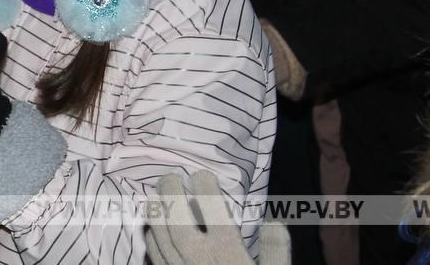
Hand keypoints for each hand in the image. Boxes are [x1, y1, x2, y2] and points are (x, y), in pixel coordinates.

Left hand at [146, 171, 290, 264]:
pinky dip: (152, 240)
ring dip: (156, 213)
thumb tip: (274, 221)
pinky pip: (156, 259)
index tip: (202, 174)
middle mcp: (198, 260)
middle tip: (170, 175)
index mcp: (227, 253)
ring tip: (157, 196)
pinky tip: (154, 232)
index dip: (205, 187)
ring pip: (160, 236)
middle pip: (175, 218)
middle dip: (170, 192)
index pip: (212, 210)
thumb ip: (277, 252)